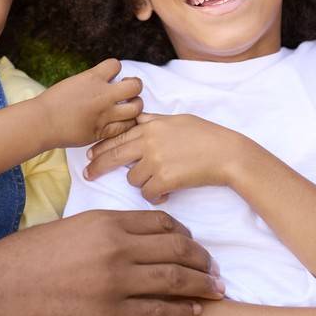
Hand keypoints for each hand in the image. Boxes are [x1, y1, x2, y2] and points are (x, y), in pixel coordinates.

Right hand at [0, 210, 223, 315]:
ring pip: (175, 280)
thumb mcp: (62, 230)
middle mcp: (116, 247)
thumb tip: (112, 240)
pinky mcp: (110, 315)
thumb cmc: (20, 260)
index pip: (160, 222)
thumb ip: (94, 233)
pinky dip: (183, 312)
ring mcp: (115, 281)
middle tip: (214, 269)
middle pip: (176, 249)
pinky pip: (159, 313)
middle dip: (201, 260)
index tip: (192, 243)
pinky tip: (195, 313)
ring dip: (202, 286)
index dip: (183, 234)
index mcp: (104, 221)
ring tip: (217, 290)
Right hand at [35, 58, 142, 147]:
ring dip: (135, 106)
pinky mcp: (103, 131)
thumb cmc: (53, 101)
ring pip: (136, 108)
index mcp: (92, 78)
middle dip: (134, 86)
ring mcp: (105, 114)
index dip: (116, 69)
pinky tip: (120, 122)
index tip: (112, 76)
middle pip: (135, 86)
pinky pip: (126, 127)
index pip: (116, 65)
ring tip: (128, 107)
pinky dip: (126, 123)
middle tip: (128, 92)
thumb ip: (93, 81)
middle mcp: (103, 95)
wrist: (42, 122)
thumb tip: (108, 80)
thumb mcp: (74, 81)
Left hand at [85, 113, 248, 203]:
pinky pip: (148, 193)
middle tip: (88, 174)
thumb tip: (138, 119)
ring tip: (158, 181)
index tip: (89, 155)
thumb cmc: (206, 136)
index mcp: (151, 126)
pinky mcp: (165, 179)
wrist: (227, 154)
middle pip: (113, 155)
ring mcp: (156, 161)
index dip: (100, 147)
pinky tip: (166, 194)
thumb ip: (154, 121)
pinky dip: (155, 196)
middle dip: (98, 166)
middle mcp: (149, 142)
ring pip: (132, 178)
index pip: (117, 136)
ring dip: (142, 182)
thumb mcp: (177, 120)